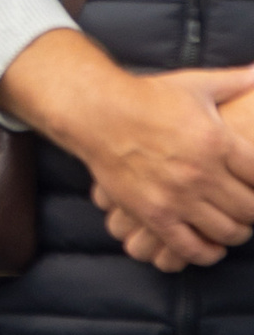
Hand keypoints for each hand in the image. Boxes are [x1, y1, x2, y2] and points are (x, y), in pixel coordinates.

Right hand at [94, 67, 253, 270]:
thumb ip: (235, 81)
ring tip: (232, 223)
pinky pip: (190, 248)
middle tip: (248, 205)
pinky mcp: (153, 214)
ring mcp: (176, 197)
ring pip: (227, 232)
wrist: (96, 112)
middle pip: (251, 209)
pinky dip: (207, 253)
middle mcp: (200, 173)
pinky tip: (210, 245)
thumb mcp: (196, 85)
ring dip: (236, 232)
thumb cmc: (148, 97)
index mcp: (217, 142)